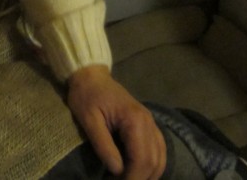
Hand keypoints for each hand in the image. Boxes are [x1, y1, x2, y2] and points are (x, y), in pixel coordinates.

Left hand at [66, 65, 165, 179]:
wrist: (91, 75)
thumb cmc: (86, 95)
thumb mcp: (88, 119)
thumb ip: (103, 145)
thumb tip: (117, 171)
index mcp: (134, 119)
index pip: (141, 159)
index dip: (132, 178)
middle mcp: (148, 121)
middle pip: (154, 162)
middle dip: (140, 179)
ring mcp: (150, 122)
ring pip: (160, 158)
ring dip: (148, 174)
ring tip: (128, 178)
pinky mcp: (147, 124)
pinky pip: (158, 149)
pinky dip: (152, 165)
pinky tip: (139, 172)